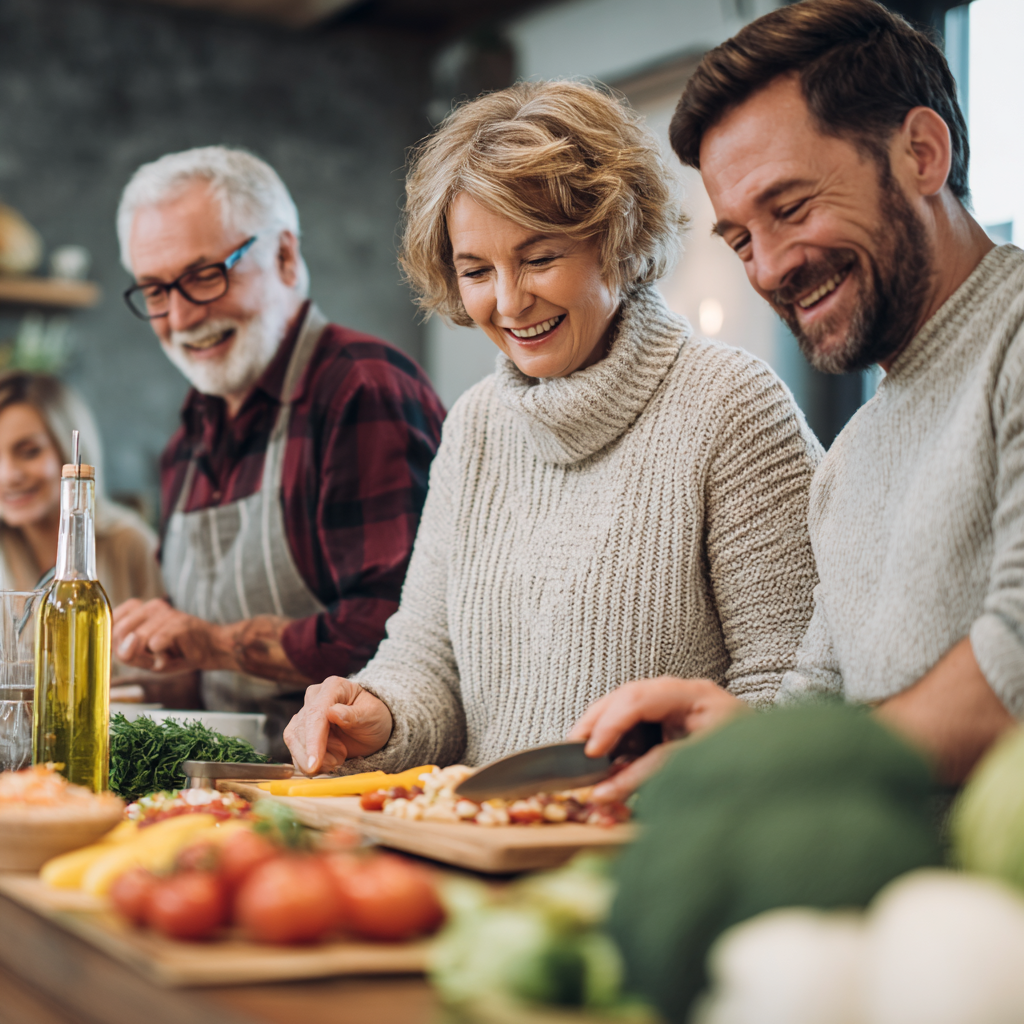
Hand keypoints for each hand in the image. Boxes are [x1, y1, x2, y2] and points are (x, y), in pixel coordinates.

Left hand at [113, 598, 223, 673]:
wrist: (212, 650)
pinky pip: (155, 643)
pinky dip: (164, 656)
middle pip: (120, 632)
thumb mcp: (145, 659)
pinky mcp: (179, 623)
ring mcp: (167, 612)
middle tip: (154, 655)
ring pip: (138, 640)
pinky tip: (177, 652)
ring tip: (169, 653)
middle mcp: (152, 606)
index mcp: (140, 610)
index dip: (118, 644)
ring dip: (152, 656)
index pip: (111, 625)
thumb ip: (125, 654)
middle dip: (133, 652)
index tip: (138, 651)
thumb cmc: (177, 654)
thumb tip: (129, 642)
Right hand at [283, 676, 392, 774]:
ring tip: (337, 760)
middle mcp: (315, 697)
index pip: (316, 714)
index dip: (313, 740)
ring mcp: (305, 713)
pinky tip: (328, 762)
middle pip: (301, 729)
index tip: (314, 764)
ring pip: (294, 740)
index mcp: (333, 687)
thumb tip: (332, 712)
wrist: (371, 727)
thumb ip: (353, 715)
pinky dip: (309, 762)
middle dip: (318, 753)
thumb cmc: (374, 717)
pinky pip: (296, 750)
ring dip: (314, 759)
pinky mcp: (300, 730)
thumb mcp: (372, 716)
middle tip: (339, 760)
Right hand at [568, 677, 747, 801]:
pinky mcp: (672, 721)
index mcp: (695, 695)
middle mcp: (682, 692)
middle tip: (572, 750)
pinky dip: (618, 742)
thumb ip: (647, 776)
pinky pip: (635, 724)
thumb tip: (602, 792)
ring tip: (584, 758)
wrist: (776, 768)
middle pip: (627, 696)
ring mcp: (676, 704)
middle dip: (597, 722)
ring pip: (626, 707)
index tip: (590, 753)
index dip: (610, 725)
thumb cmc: (745, 764)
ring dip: (603, 732)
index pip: (640, 699)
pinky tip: (608, 760)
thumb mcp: (695, 768)